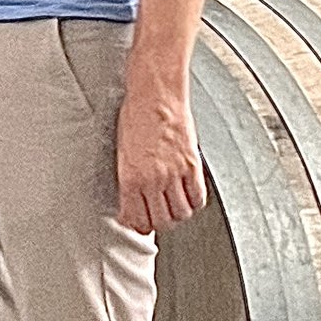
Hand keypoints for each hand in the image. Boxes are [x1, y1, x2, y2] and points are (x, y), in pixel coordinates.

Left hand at [115, 69, 205, 234]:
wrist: (156, 94)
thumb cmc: (136, 116)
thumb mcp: (122, 151)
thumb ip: (129, 178)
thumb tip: (133, 198)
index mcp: (130, 177)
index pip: (136, 218)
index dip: (138, 226)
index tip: (139, 224)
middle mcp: (152, 179)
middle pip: (161, 221)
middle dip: (159, 224)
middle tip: (158, 217)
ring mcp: (174, 173)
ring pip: (181, 213)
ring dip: (178, 215)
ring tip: (174, 206)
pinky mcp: (192, 165)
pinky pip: (197, 197)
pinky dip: (194, 202)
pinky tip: (189, 196)